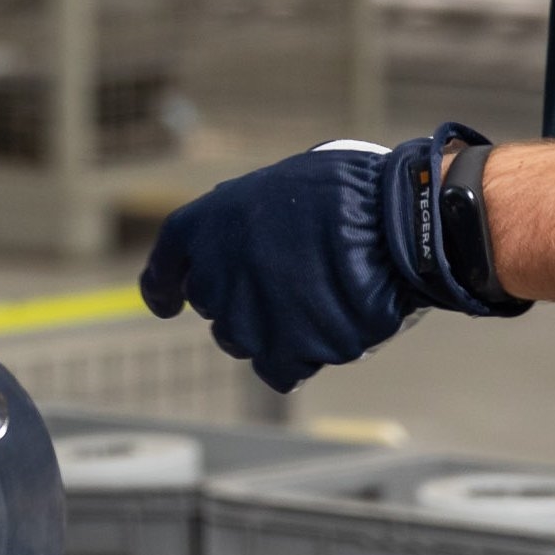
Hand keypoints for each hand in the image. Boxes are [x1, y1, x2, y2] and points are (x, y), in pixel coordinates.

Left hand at [138, 128, 501, 393]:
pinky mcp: (283, 352)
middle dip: (241, 299)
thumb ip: (249, 224)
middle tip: (287, 280)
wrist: (391, 219)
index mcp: (205, 223)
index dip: (163, 286)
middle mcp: (213, 274)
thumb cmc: (346, 188)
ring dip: (273, 328)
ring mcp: (246, 319)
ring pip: (244, 341)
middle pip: (214, 308)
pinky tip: (326, 330)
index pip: (165, 266)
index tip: (167, 302)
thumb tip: (252, 247)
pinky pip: (279, 369)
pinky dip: (300, 356)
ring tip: (318, 297)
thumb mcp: (279, 186)